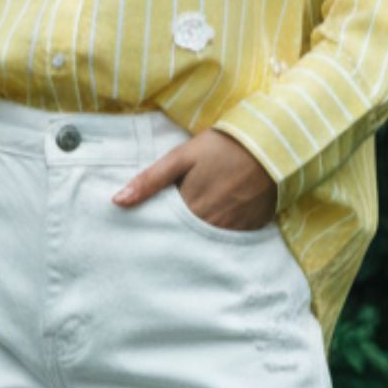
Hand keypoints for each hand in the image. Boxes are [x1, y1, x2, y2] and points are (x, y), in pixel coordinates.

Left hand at [111, 127, 278, 230]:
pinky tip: (217, 224)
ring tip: (192, 227)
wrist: (270, 145)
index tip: (145, 231)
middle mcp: (212, 224)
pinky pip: (230, 240)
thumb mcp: (181, 157)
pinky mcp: (252, 228)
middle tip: (165, 233)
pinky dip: (221, 234)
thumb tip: (117, 201)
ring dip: (197, 237)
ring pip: (206, 242)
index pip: (164, 230)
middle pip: (185, 239)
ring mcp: (234, 229)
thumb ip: (149, 181)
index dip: (155, 229)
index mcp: (190, 208)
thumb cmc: (222, 147)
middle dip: (174, 236)